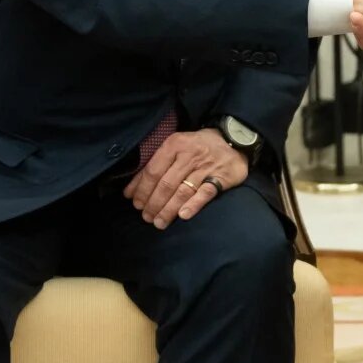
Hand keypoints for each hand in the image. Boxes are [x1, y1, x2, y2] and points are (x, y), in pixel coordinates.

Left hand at [121, 129, 248, 228]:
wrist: (233, 140)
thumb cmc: (196, 146)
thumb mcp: (175, 147)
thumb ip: (154, 166)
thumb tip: (129, 191)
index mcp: (174, 145)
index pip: (153, 171)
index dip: (142, 190)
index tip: (135, 204)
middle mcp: (189, 156)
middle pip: (166, 184)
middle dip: (153, 204)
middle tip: (146, 217)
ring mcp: (206, 167)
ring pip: (183, 191)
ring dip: (168, 210)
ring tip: (159, 222)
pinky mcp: (221, 178)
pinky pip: (205, 193)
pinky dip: (194, 205)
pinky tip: (183, 216)